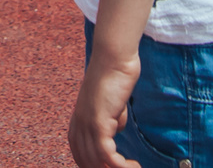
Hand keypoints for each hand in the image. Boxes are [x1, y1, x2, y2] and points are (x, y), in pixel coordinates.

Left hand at [69, 49, 143, 167]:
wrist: (113, 57)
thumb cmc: (114, 75)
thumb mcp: (111, 104)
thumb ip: (111, 119)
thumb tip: (116, 131)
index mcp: (78, 122)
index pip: (81, 156)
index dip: (95, 166)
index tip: (114, 167)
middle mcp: (79, 125)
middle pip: (87, 163)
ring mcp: (87, 124)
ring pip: (97, 162)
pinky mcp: (98, 122)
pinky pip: (106, 154)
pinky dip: (120, 165)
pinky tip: (134, 165)